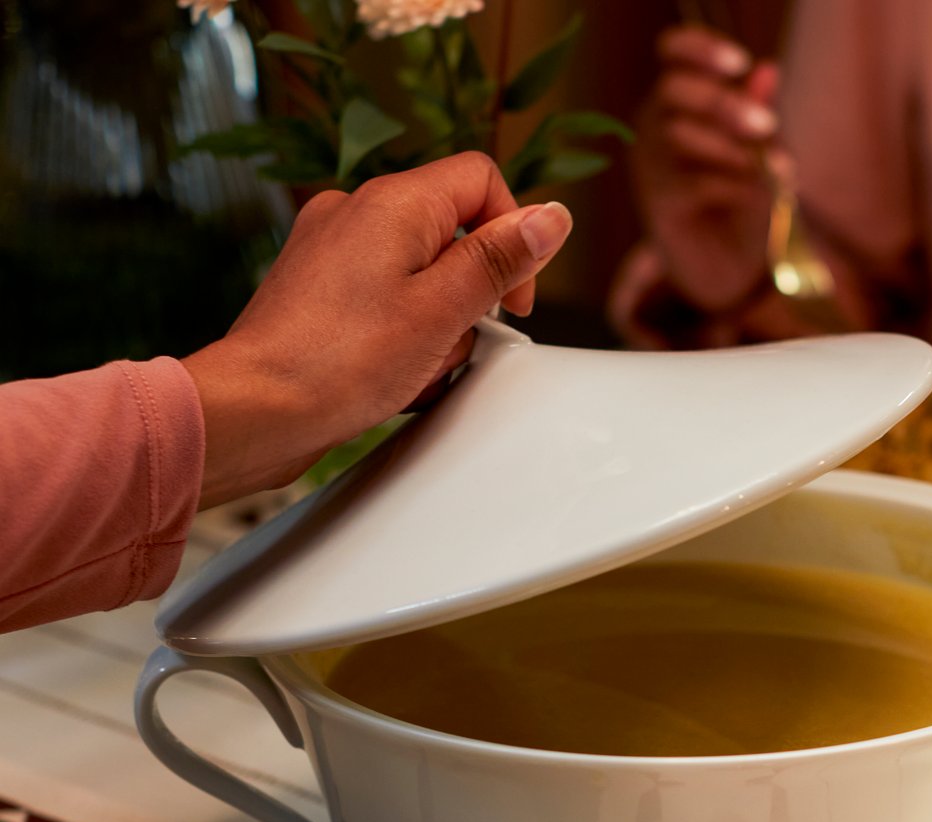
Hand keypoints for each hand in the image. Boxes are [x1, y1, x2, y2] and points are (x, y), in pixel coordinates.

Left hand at [183, 152, 571, 508]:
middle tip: (456, 342)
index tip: (512, 298)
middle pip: (452, 233)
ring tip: (415, 366)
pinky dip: (401, 333)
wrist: (257, 407)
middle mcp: (357, 211)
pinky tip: (390, 373)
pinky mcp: (317, 288)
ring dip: (436, 322)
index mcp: (394, 203)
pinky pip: (384, 297)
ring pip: (420, 272)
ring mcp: (331, 248)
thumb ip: (500, 260)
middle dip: (470, 294)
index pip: (482, 181)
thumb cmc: (339, 363)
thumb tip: (551, 217)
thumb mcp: (443, 311)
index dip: (513, 236)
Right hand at [632, 24, 778, 313]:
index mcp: (680, 99)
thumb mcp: (762, 150)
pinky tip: (750, 197)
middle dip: (723, 104)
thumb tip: (769, 70)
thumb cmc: (745, 199)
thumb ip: (760, 113)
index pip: (674, 52)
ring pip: (679, 134)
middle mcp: (654, 124)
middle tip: (766, 126)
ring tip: (763, 172)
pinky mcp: (656, 205)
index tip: (739, 63)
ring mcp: (649, 166)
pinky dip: (729, 187)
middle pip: (674, 90)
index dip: (700, 49)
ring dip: (732, 151)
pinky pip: (691, 183)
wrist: (733, 268)